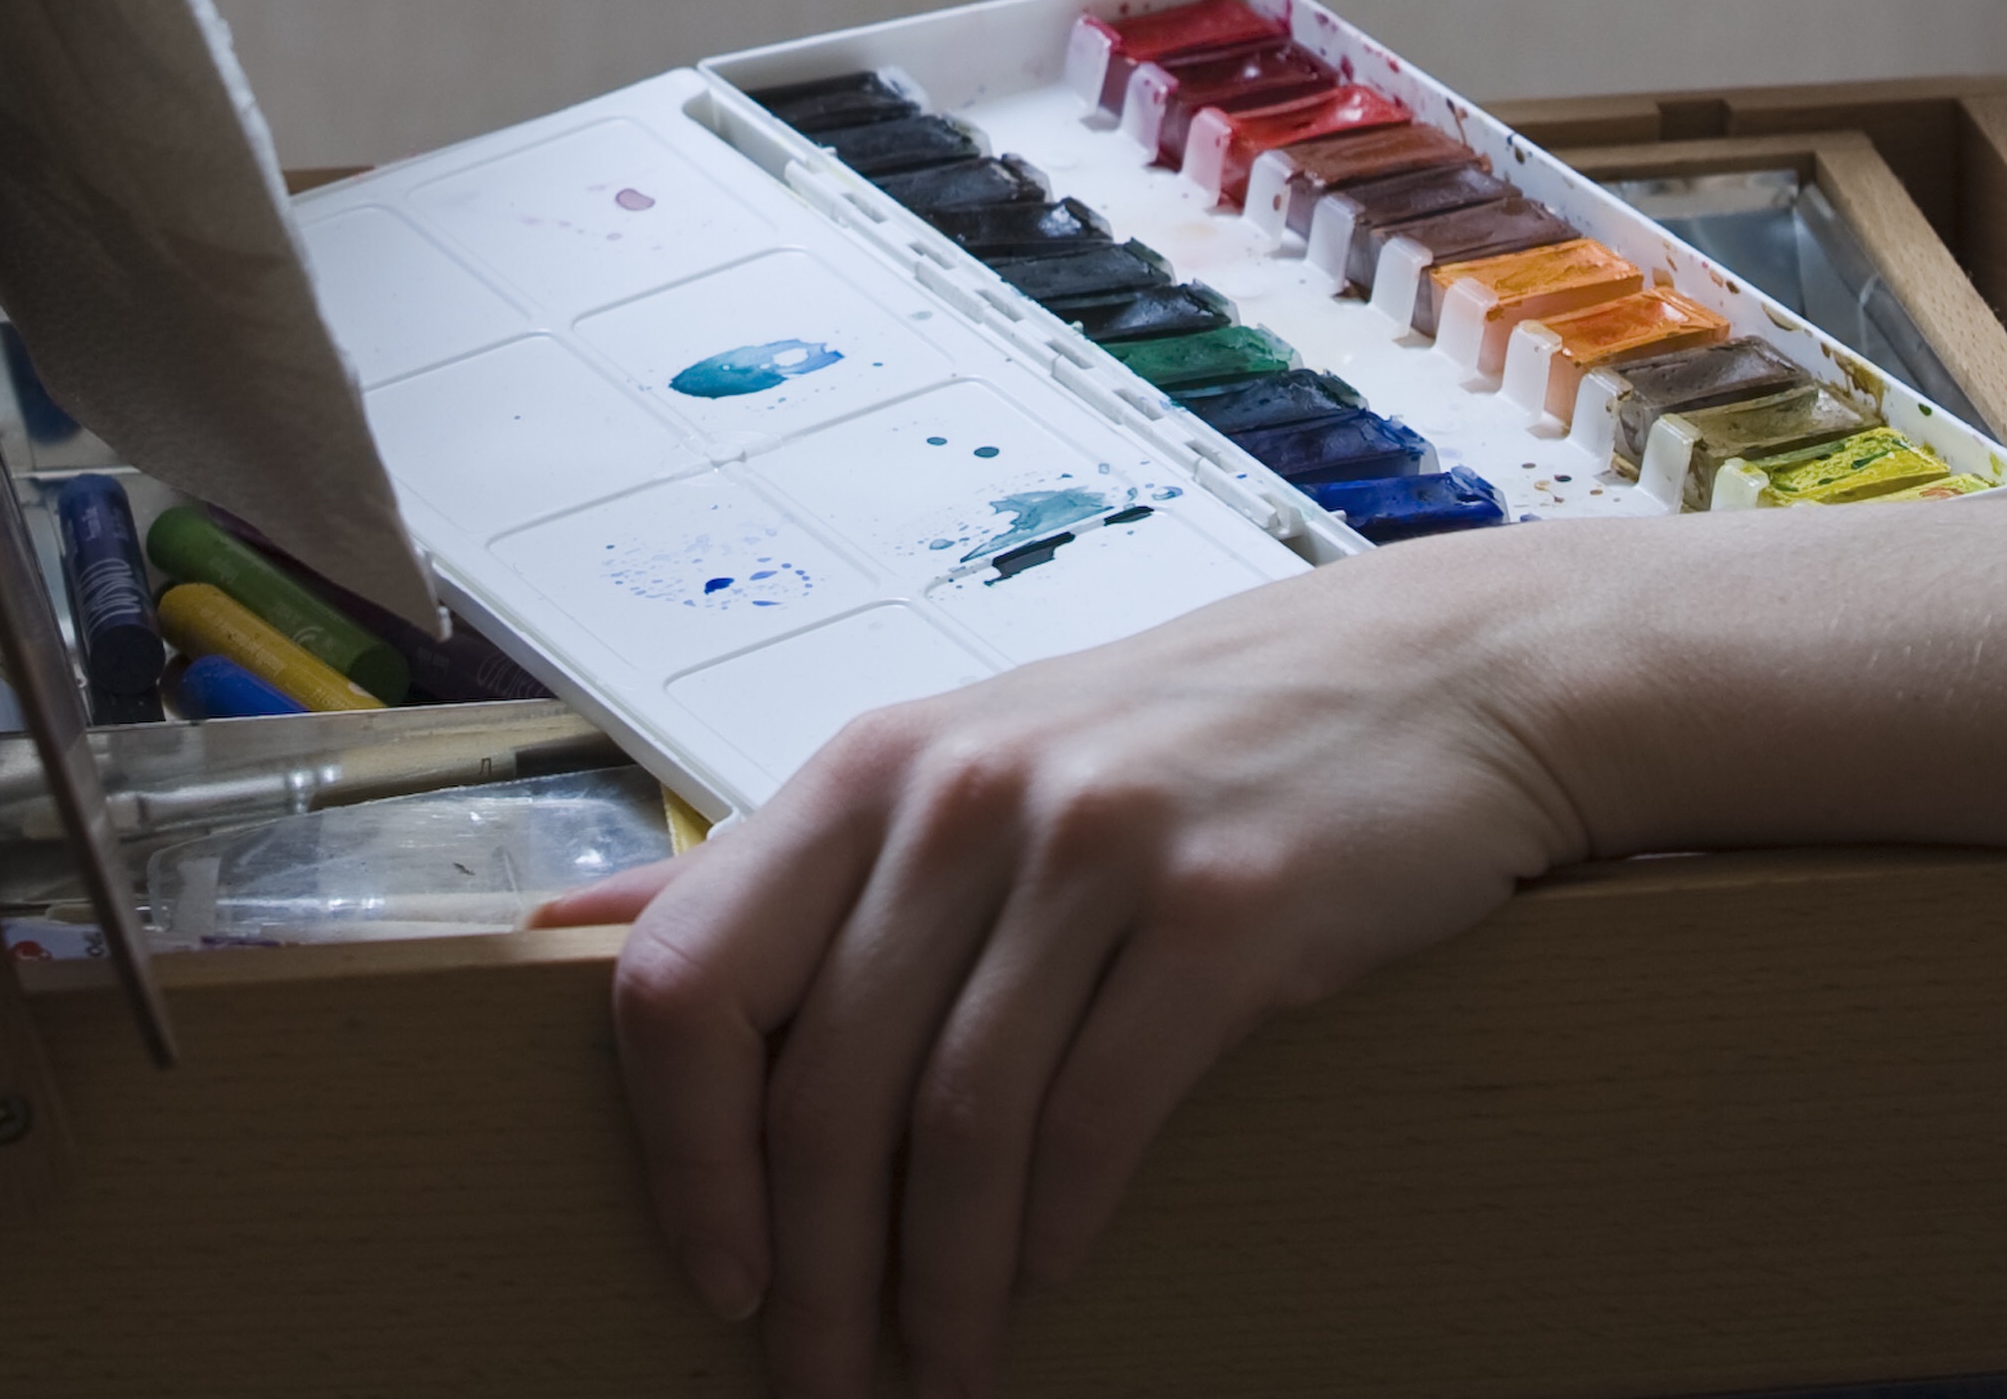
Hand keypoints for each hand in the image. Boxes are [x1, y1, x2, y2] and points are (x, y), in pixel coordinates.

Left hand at [545, 539, 1594, 1398]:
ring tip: (937, 1371)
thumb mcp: (963, 761)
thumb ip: (782, 860)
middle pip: (818, 1087)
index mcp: (873, 767)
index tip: (713, 1272)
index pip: (686, 978)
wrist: (1438, 678)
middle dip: (809, 1272)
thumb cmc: (1184, 741)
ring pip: (954, 1126)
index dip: (682, 1155)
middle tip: (823, 1378)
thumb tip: (569, 927)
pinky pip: (1097, 1115)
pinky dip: (1054, 1227)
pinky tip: (1044, 1279)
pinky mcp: (1225, 911)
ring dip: (936, 1287)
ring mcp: (1094, 848)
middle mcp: (964, 794)